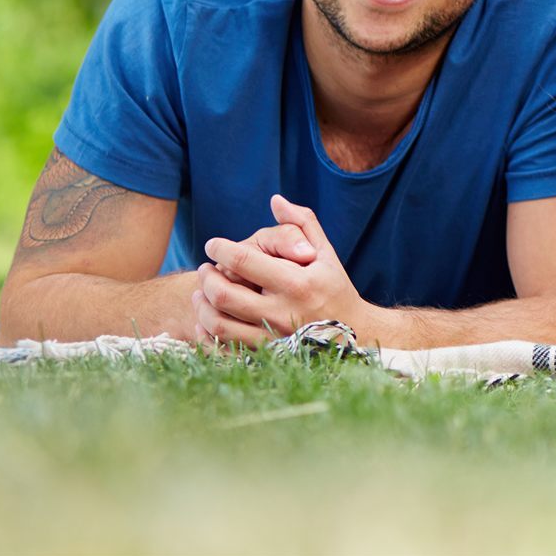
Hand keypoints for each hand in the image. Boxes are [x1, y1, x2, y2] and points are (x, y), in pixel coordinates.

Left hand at [194, 196, 376, 345]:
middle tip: (205, 269)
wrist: (352, 333)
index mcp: (298, 282)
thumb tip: (276, 200)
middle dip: (207, 278)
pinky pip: (224, 349)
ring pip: (219, 324)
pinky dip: (207, 334)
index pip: (245, 261)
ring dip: (203, 306)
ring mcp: (274, 338)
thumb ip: (302, 224)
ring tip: (202, 292)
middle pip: (225, 295)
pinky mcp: (266, 355)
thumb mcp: (326, 253)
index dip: (221, 249)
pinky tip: (207, 320)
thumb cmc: (335, 288)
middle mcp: (284, 311)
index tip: (213, 245)